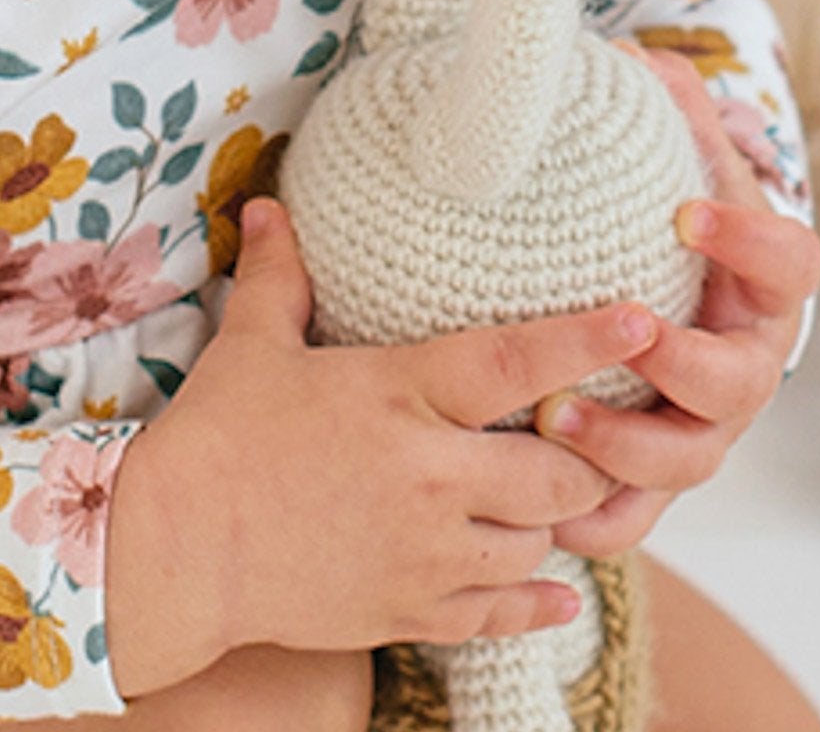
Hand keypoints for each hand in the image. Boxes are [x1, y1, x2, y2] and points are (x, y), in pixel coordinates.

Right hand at [105, 197, 657, 693]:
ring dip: (555, 519)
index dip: (586, 339)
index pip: (514, 360)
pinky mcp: (410, 609)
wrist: (173, 552)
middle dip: (587, 451)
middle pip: (556, 470)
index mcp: (399, 396)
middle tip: (593, 427)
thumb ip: (279, 274)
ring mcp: (425, 550)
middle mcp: (428, 476)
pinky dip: (537, 603)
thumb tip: (267, 205)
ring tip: (556, 494)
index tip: (645, 318)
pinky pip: (501, 613)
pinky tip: (558, 593)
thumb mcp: (251, 345)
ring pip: (538, 542)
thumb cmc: (214, 438)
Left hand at [541, 48, 819, 556]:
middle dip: (687, 363)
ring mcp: (702, 431)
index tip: (686, 213)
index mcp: (763, 287)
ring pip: (686, 461)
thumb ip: (670, 112)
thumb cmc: (668, 230)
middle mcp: (743, 366)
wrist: (660, 305)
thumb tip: (637, 55)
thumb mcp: (678, 166)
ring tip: (556, 415)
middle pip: (740, 383)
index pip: (790, 264)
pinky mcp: (652, 482)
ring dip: (626, 444)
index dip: (747, 242)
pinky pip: (634, 520)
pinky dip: (595, 519)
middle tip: (630, 329)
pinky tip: (545, 506)